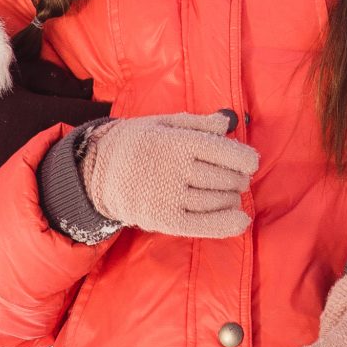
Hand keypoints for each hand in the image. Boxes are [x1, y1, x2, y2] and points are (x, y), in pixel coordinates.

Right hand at [79, 111, 259, 237]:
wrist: (96, 170)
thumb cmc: (136, 142)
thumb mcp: (163, 122)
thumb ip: (198, 123)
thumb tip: (228, 123)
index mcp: (178, 142)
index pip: (224, 152)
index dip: (246, 160)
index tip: (250, 163)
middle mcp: (175, 169)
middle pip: (224, 179)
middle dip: (238, 180)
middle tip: (237, 178)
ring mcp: (168, 197)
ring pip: (216, 201)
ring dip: (231, 199)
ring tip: (229, 194)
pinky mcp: (163, 220)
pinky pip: (201, 225)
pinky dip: (225, 224)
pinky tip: (241, 221)